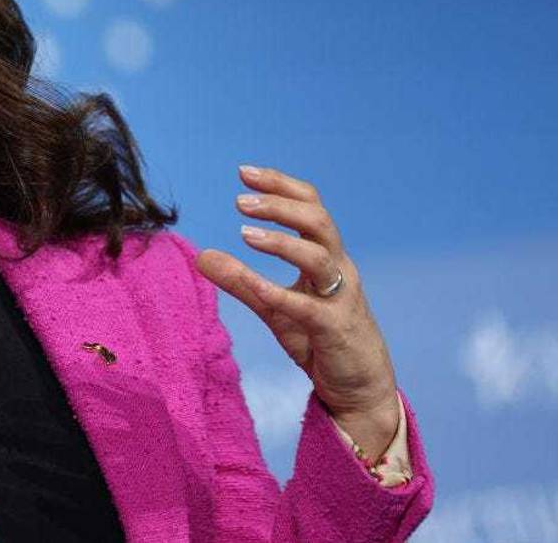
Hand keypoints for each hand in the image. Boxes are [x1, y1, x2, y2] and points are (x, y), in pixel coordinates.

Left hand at [194, 165, 399, 459]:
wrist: (360, 389)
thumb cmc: (320, 341)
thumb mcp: (274, 307)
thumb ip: (240, 281)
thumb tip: (201, 255)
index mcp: (327, 258)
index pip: (311, 207)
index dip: (281, 186)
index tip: (244, 172)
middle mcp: (339, 271)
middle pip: (318, 222)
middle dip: (280, 205)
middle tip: (239, 200)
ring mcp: (340, 299)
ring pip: (319, 257)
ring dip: (281, 242)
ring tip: (244, 232)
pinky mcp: (335, 330)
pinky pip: (309, 307)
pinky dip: (279, 293)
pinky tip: (253, 284)